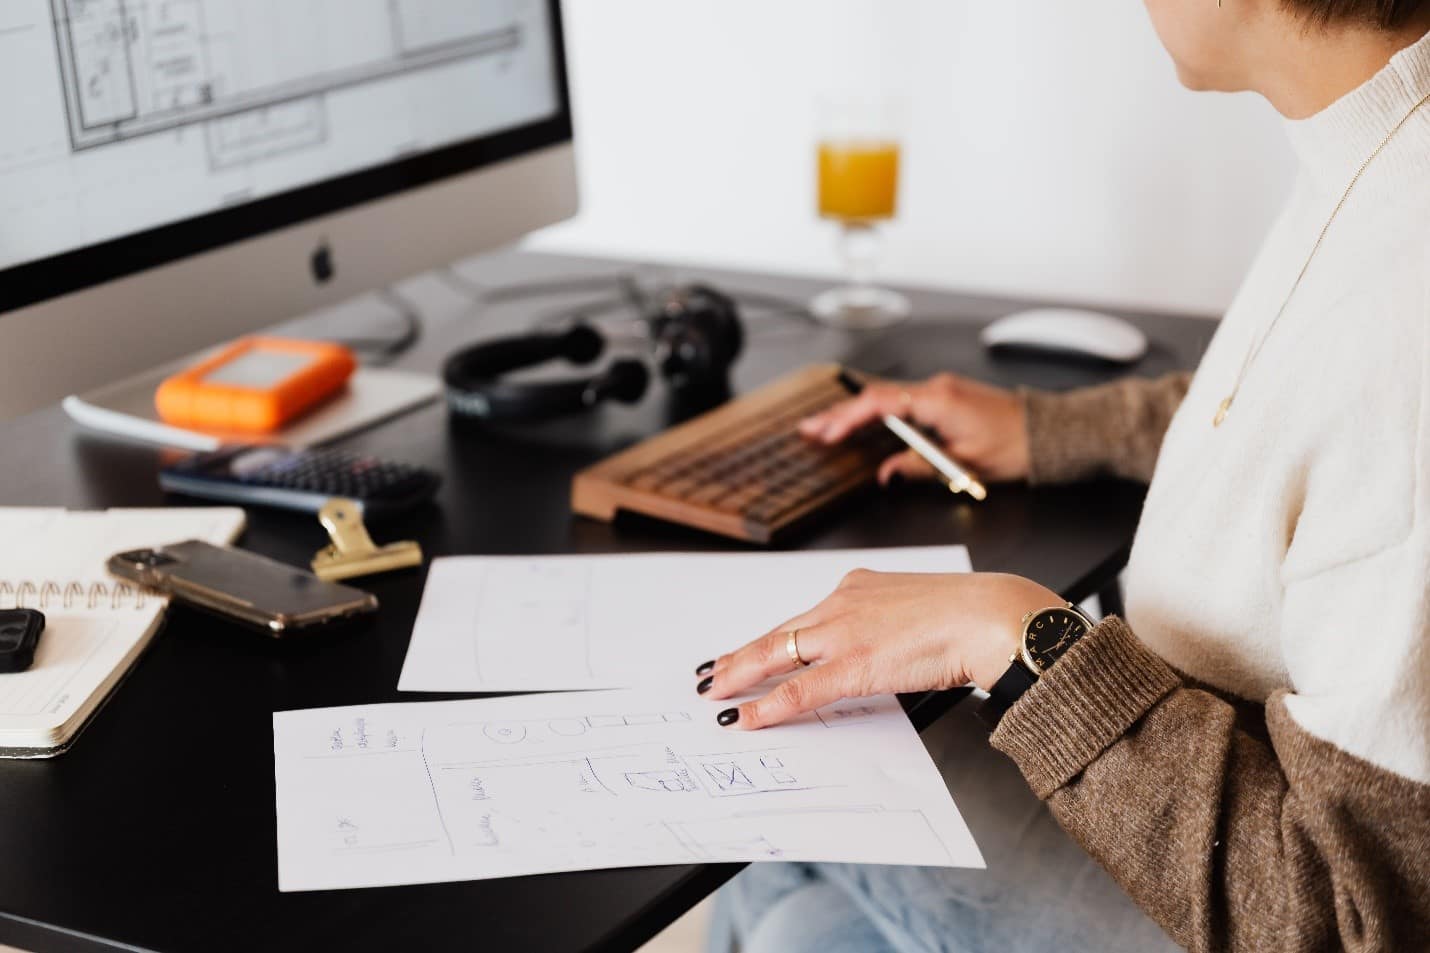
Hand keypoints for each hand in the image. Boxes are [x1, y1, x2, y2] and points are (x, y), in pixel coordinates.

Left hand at [695, 570, 1061, 728]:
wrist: (989, 615)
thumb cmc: (967, 616)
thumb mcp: (916, 609)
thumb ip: (887, 625)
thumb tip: (880, 651)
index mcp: (859, 587)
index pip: (802, 618)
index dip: (770, 638)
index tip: (747, 649)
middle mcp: (843, 603)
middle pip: (778, 634)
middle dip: (741, 657)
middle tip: (713, 673)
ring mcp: (845, 632)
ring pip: (777, 655)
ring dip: (742, 677)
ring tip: (717, 693)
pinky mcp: (854, 663)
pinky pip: (800, 689)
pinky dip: (768, 705)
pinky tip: (747, 716)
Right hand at [799, 373, 1029, 484]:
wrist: (1045, 432)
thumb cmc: (1015, 446)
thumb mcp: (963, 464)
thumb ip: (918, 466)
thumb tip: (886, 473)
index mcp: (939, 401)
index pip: (881, 404)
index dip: (849, 419)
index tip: (827, 434)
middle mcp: (936, 388)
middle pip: (876, 397)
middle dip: (840, 414)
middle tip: (810, 428)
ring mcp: (940, 389)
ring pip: (886, 397)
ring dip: (855, 412)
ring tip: (826, 426)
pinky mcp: (944, 396)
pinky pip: (901, 400)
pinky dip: (875, 411)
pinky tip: (860, 421)